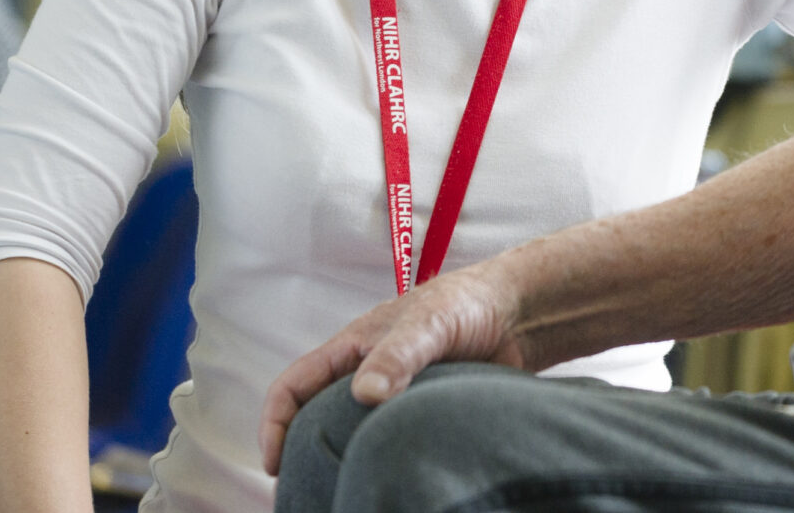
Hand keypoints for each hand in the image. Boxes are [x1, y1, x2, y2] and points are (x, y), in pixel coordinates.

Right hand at [259, 265, 523, 475]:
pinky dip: (385, 461)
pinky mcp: (422, 413)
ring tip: (344, 490)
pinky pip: (393, 442)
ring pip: (355, 435)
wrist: (520, 314)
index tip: (275, 465)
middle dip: (304, 452)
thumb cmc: (467, 303)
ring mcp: (395, 396)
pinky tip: (391, 479)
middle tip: (306, 490)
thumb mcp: (427, 325)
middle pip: (316, 419)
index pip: (293, 387)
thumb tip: (366, 396)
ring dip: (346, 459)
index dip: (274, 424)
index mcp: (351, 349)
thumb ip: (397, 357)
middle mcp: (367, 374)